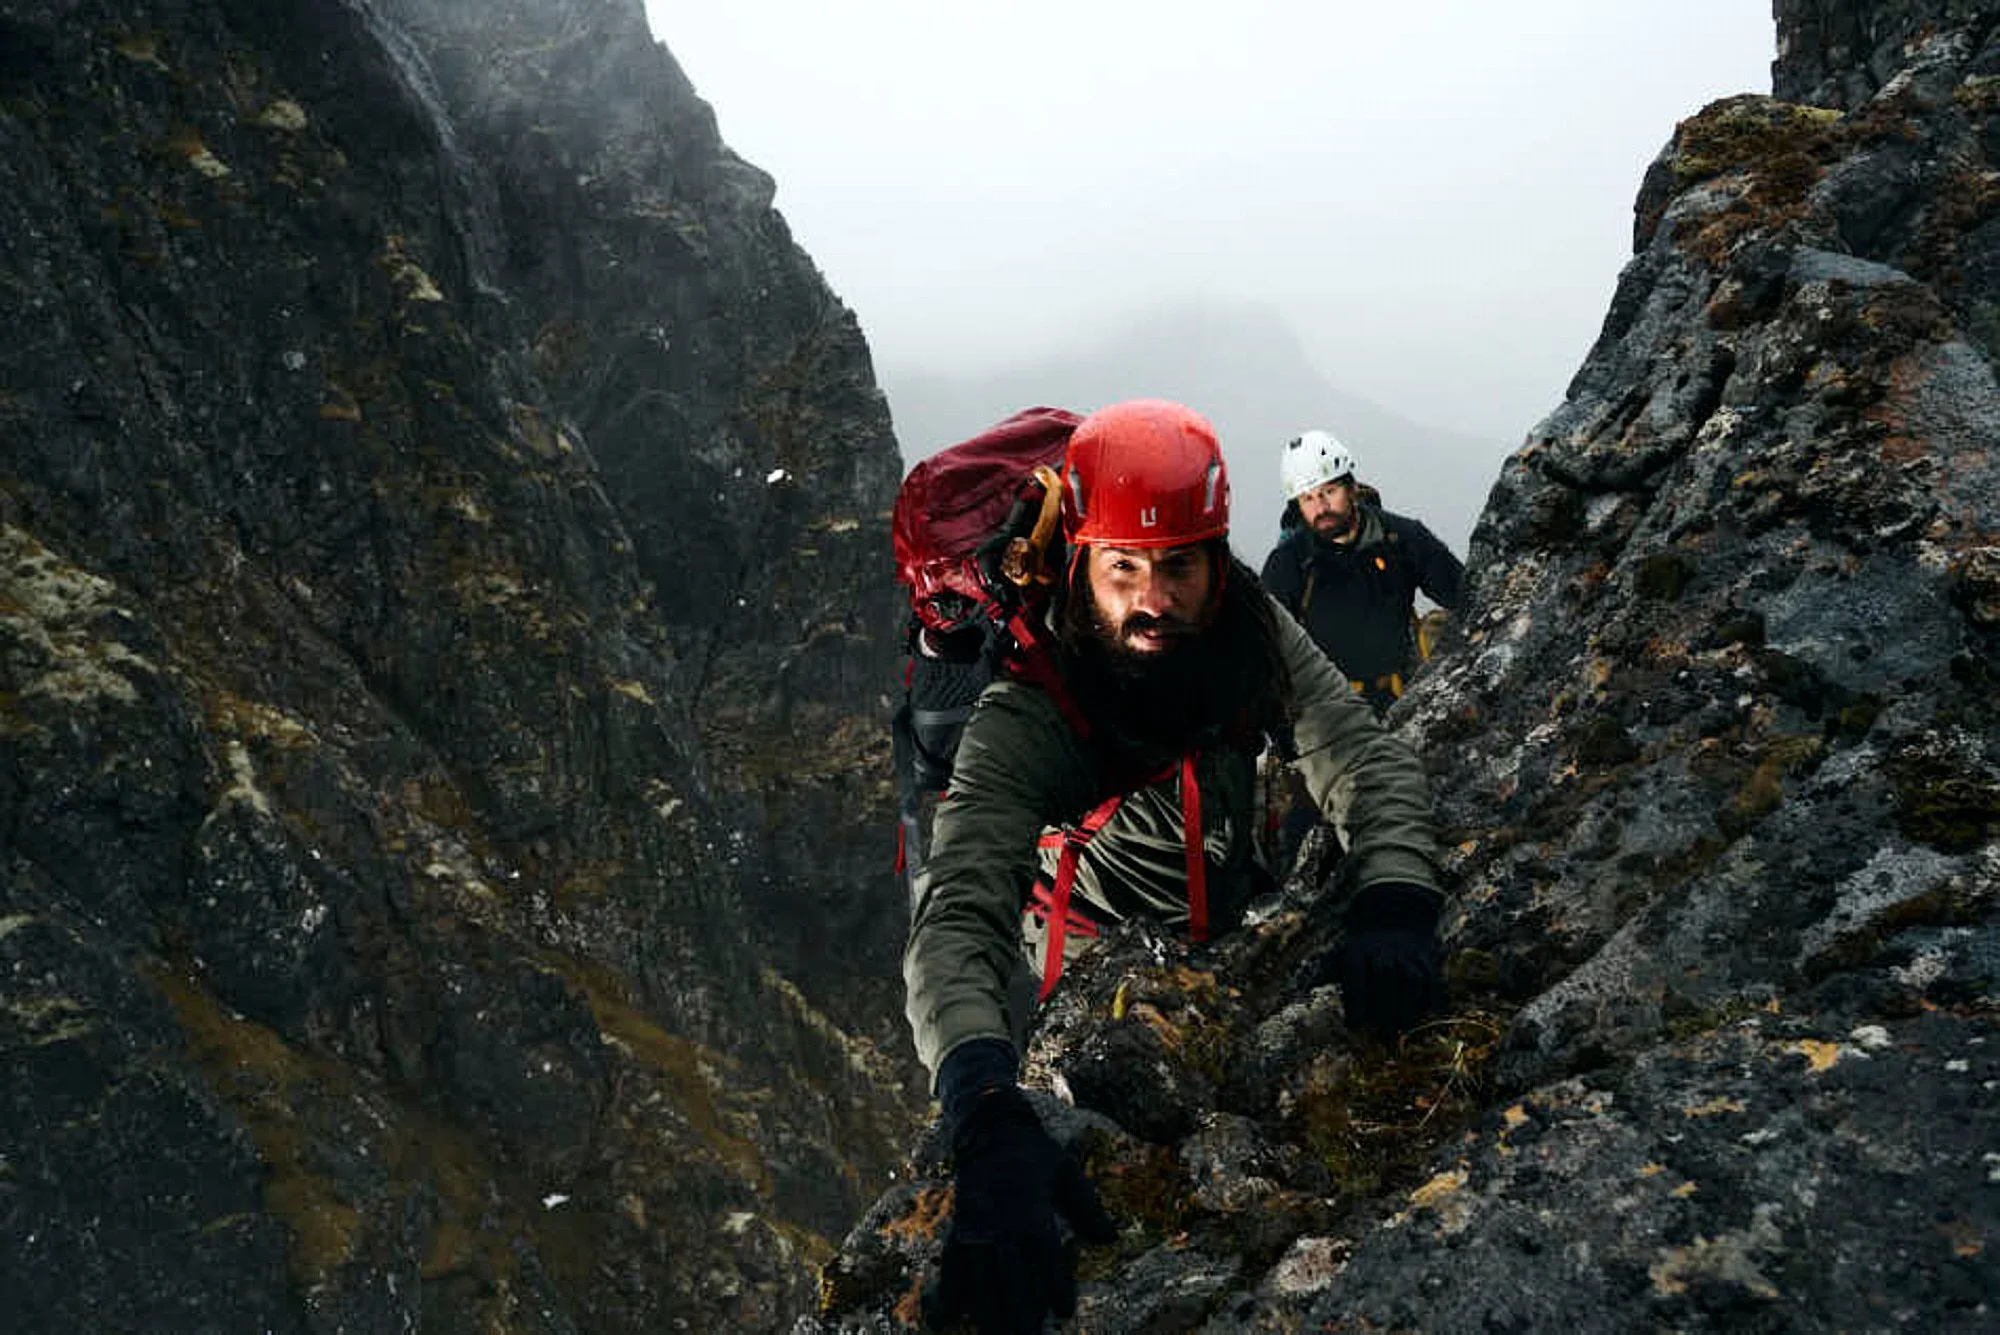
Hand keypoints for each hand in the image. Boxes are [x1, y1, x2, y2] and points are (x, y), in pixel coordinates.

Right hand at [924, 1086, 1116, 1333]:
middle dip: (1019, 1314)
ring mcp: (976, 1228)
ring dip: (987, 1313)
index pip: (1046, 1257)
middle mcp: (1002, 1224)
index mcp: (1032, 1211)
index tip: (1062, 1312)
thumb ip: (1088, 1206)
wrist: (990, 1130)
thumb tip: (1111, 1237)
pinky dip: (949, 1293)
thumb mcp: (1068, 1171)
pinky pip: (951, 1265)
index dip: (1055, 1286)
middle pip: (1011, 1278)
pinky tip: (946, 1319)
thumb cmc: (1035, 1153)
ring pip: (981, 1279)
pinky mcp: (958, 1228)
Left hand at [1335, 881, 1445, 1038]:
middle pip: (1384, 974)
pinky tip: (1422, 1017)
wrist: (1396, 922)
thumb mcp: (1342, 958)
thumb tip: (1328, 1014)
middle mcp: (1384, 949)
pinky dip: (1428, 1000)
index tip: (1354, 1024)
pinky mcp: (1427, 961)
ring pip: (1410, 978)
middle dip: (1383, 1006)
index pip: (1355, 972)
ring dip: (1407, 1006)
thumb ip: (1335, 982)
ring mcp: (1407, 954)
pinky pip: (1431, 981)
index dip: (1355, 1000)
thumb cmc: (1364, 954)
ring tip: (1403, 1029)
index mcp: (1358, 950)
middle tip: (1381, 1036)